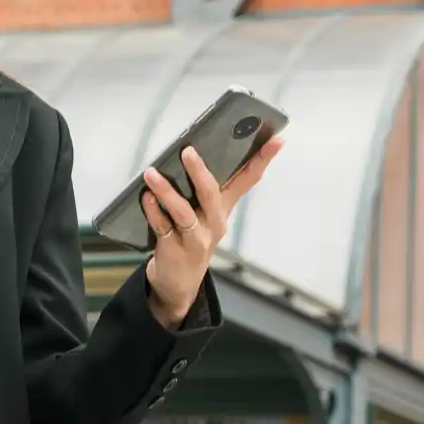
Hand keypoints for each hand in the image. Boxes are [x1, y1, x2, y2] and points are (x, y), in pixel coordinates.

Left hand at [141, 138, 284, 328]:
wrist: (179, 283)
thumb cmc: (191, 238)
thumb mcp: (206, 213)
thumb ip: (204, 186)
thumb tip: (192, 150)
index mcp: (224, 209)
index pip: (248, 180)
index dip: (263, 159)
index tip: (277, 140)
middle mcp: (214, 223)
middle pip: (211, 194)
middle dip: (200, 172)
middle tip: (188, 151)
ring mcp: (196, 238)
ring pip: (184, 212)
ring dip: (167, 192)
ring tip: (151, 173)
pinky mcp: (174, 250)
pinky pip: (162, 227)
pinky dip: (153, 212)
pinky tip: (146, 197)